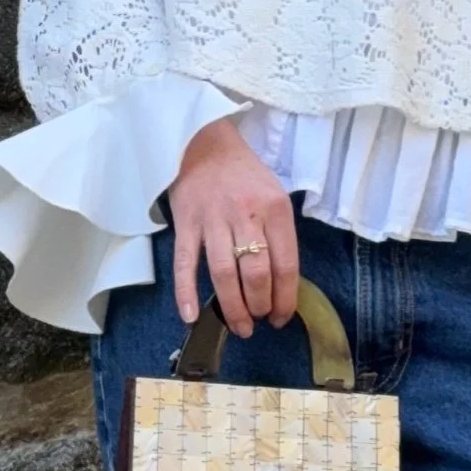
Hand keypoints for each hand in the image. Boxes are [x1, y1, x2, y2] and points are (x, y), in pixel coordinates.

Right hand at [169, 118, 300, 336]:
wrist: (203, 144)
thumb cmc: (244, 175)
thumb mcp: (274, 195)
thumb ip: (279, 234)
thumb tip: (281, 283)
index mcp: (275, 208)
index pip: (286, 264)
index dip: (286, 298)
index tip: (282, 317)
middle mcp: (245, 215)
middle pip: (256, 273)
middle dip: (260, 306)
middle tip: (259, 319)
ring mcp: (212, 220)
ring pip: (225, 274)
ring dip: (233, 307)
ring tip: (240, 327)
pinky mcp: (185, 224)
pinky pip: (185, 264)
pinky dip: (186, 293)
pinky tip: (191, 317)